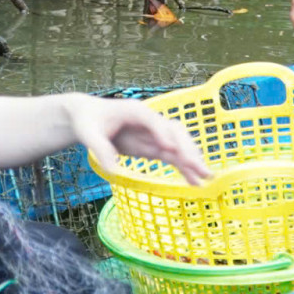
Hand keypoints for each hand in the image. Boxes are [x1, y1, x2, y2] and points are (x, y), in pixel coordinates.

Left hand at [64, 94, 212, 185]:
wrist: (87, 118)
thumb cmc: (88, 121)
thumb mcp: (88, 133)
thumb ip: (100, 148)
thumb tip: (113, 169)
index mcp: (135, 111)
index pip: (153, 121)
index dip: (162, 134)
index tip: (169, 150)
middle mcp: (150, 121)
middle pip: (175, 132)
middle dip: (188, 150)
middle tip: (200, 169)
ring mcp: (154, 134)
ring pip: (179, 145)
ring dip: (192, 160)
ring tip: (206, 178)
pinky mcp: (153, 146)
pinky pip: (173, 156)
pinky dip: (184, 168)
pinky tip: (194, 182)